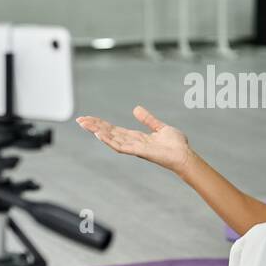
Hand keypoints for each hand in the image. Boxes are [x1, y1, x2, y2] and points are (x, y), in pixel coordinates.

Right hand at [75, 106, 192, 173]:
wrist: (185, 155)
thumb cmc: (176, 145)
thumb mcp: (160, 127)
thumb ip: (148, 119)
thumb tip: (136, 109)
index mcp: (136, 137)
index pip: (114, 130)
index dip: (101, 124)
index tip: (89, 119)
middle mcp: (132, 143)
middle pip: (109, 133)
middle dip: (94, 127)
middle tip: (80, 120)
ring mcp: (134, 148)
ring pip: (111, 139)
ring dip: (97, 132)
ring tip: (84, 124)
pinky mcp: (138, 151)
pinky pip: (120, 146)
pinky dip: (109, 140)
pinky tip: (99, 134)